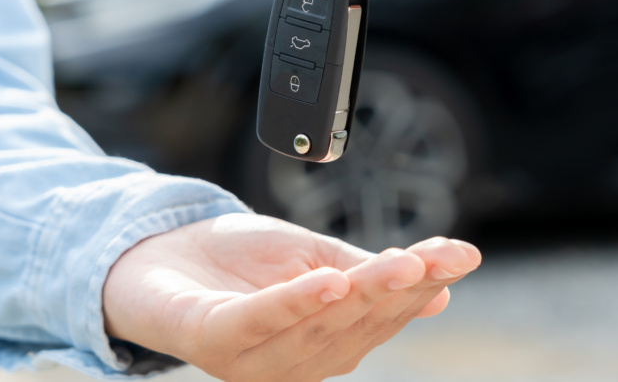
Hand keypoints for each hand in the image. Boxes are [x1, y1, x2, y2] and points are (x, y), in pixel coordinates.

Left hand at [103, 213, 479, 381]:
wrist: (155, 255)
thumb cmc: (238, 262)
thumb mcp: (314, 257)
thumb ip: (368, 275)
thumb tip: (441, 288)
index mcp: (326, 343)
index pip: (384, 315)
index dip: (425, 285)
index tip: (462, 255)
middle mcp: (296, 362)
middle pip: (359, 324)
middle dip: (403, 288)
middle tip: (438, 257)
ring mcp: (254, 359)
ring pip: (320, 326)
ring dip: (362, 294)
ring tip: (401, 263)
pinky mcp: (214, 340)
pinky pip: (261, 323)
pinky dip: (297, 303)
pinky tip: (330, 281)